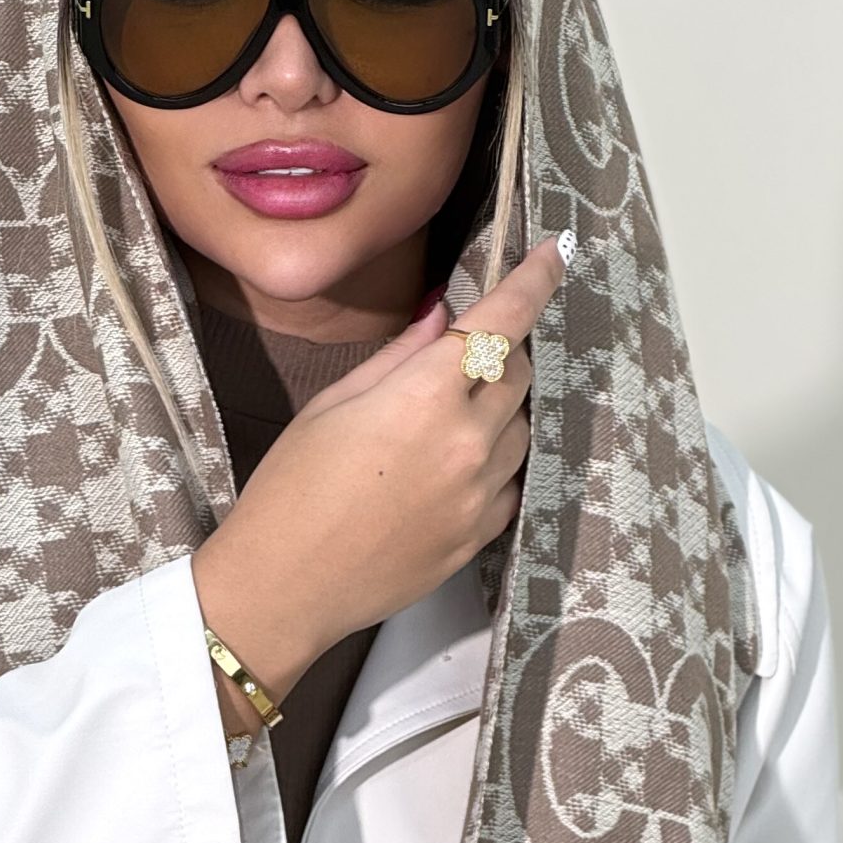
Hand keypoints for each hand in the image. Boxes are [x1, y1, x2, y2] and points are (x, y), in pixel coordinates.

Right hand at [190, 238, 569, 733]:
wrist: (283, 588)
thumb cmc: (290, 490)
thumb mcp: (333, 405)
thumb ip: (401, 356)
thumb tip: (443, 318)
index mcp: (423, 397)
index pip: (502, 322)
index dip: (536, 281)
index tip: (559, 254)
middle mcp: (465, 444)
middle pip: (518, 374)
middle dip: (502, 354)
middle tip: (465, 358)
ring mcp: (478, 497)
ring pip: (521, 429)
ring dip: (501, 410)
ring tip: (452, 420)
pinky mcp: (477, 538)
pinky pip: (511, 484)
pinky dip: (497, 464)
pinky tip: (456, 470)